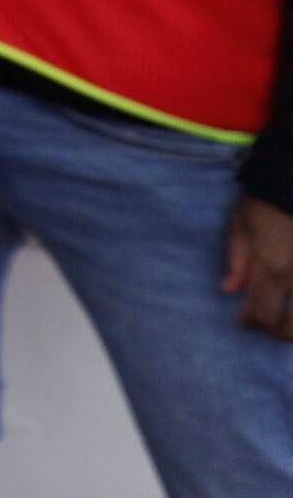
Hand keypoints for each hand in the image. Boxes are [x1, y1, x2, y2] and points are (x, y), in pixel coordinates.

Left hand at [232, 190, 292, 339]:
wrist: (289, 185)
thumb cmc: (261, 203)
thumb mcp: (239, 228)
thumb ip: (237, 262)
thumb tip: (229, 291)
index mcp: (271, 268)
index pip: (262, 313)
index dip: (250, 323)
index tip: (242, 320)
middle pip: (290, 326)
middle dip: (274, 331)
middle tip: (263, 324)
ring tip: (282, 319)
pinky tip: (291, 304)